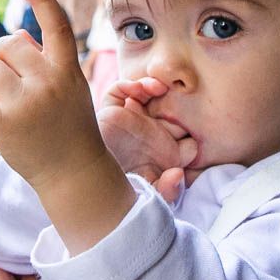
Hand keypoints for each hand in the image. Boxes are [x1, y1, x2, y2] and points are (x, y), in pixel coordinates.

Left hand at [0, 0, 112, 194]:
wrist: (73, 172)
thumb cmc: (70, 125)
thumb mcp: (71, 87)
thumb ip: (47, 60)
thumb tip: (13, 35)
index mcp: (67, 71)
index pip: (57, 27)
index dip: (44, 0)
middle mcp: (47, 84)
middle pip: (8, 44)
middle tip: (0, 70)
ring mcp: (23, 106)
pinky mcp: (1, 126)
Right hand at [97, 76, 196, 203]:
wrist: (88, 183)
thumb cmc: (120, 191)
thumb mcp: (148, 194)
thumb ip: (168, 191)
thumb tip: (178, 173)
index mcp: (167, 155)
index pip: (190, 144)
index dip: (191, 143)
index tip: (184, 145)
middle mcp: (153, 135)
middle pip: (174, 114)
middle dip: (178, 108)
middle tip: (172, 114)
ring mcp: (133, 121)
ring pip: (151, 96)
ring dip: (156, 89)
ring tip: (157, 90)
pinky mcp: (112, 111)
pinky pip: (123, 90)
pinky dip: (132, 85)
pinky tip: (138, 91)